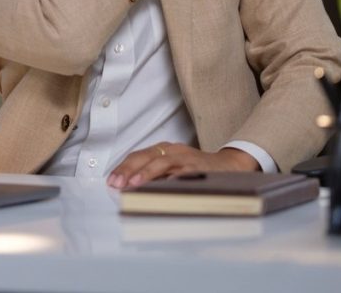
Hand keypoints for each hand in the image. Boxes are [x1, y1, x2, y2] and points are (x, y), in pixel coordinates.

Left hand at [106, 143, 259, 188]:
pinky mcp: (200, 168)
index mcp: (164, 150)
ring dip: (146, 174)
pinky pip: (184, 172)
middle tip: (116, 183)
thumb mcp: (172, 169)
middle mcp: (173, 151)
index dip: (123, 167)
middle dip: (129, 170)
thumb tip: (129, 189)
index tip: (110, 181)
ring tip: (133, 184)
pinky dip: (172, 179)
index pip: (138, 156)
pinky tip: (162, 187)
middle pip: (145, 157)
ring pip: (162, 163)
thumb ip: (154, 176)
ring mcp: (186, 158)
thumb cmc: (195, 170)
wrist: (229, 165)